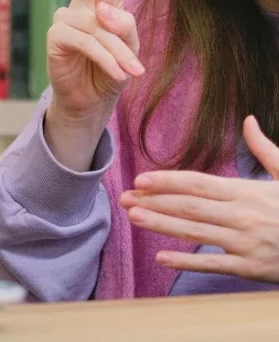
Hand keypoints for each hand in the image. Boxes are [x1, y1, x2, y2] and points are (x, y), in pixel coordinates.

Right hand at [46, 0, 143, 126]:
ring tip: (135, 72)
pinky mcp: (56, 38)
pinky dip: (107, 59)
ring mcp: (67, 20)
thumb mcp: (129, 48)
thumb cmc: (110, 72)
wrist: (90, 103)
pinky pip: (88, 43)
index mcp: (102, 4)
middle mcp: (83, 7)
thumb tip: (103, 9)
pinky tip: (120, 74)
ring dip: (120, 52)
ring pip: (101, 27)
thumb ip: (124, 26)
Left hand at [120, 116, 278, 282]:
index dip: (167, 181)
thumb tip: (248, 120)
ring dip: (161, 225)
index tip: (141, 179)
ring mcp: (246, 244)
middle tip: (125, 198)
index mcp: (247, 192)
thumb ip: (264, 149)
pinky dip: (186, 262)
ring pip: (195, 233)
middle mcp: (242, 216)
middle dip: (154, 201)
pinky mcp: (251, 268)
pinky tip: (162, 257)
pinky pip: (213, 265)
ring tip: (134, 217)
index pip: (198, 183)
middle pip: (189, 207)